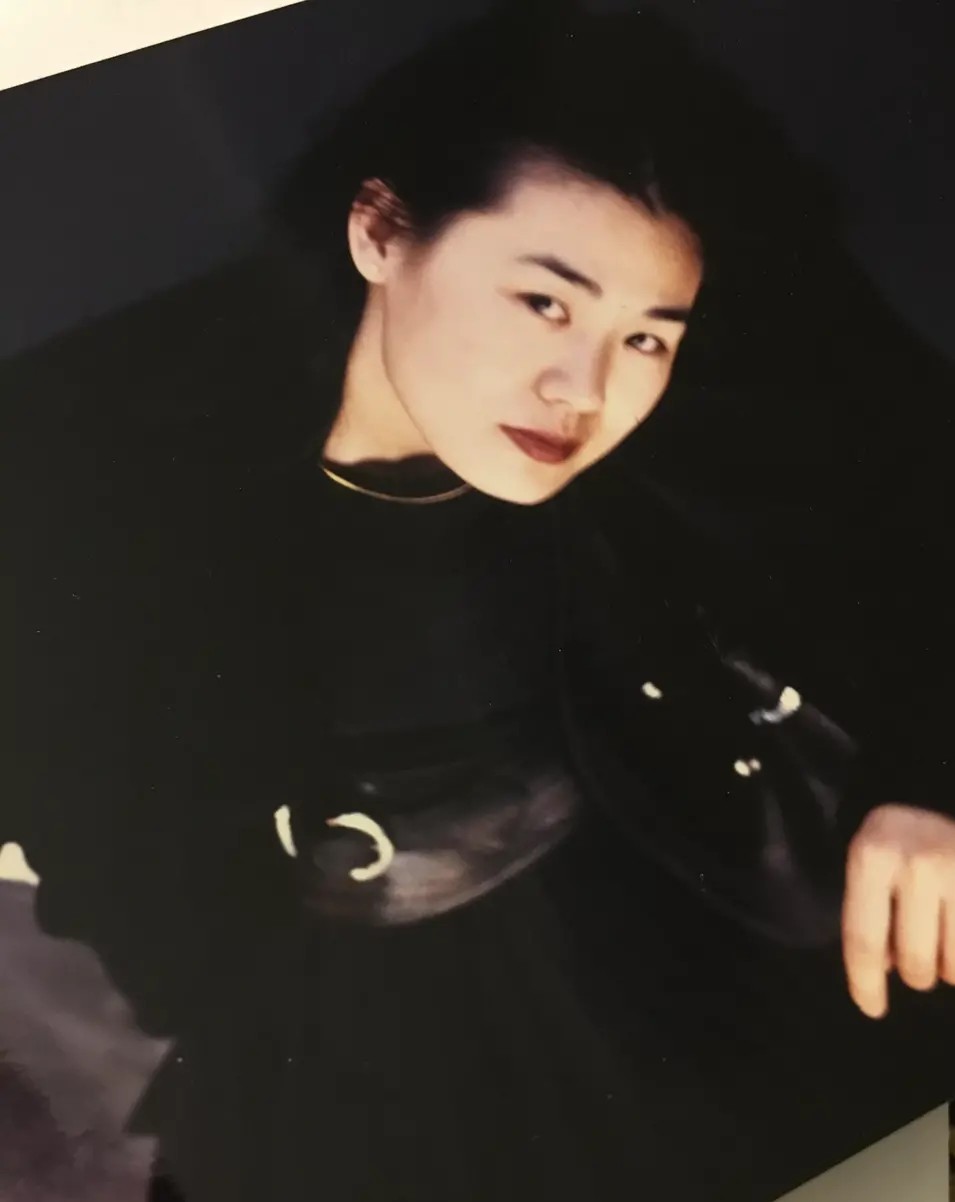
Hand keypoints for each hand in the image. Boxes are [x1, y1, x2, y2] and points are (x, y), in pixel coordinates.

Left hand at [843, 804, 954, 1018]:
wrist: (940, 788)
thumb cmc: (901, 835)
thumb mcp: (869, 859)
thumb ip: (868, 910)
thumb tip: (882, 969)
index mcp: (872, 857)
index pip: (863, 939)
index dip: (866, 984)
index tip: (872, 1009)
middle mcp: (917, 864)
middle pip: (913, 962)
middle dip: (914, 973)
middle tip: (917, 961)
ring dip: (948, 967)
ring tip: (944, 938)